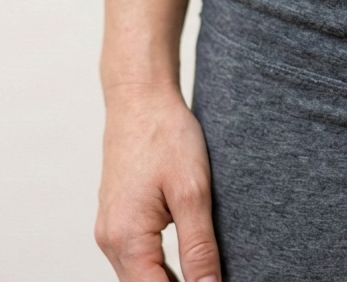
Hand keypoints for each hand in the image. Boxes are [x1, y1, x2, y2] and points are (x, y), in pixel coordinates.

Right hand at [95, 84, 220, 281]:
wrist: (141, 101)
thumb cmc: (165, 137)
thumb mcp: (193, 193)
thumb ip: (199, 247)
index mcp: (126, 238)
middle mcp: (110, 241)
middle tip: (217, 277)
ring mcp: (110, 230)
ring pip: (141, 275)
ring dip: (171, 280)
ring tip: (207, 273)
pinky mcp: (119, 219)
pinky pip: (138, 257)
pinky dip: (161, 265)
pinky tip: (189, 260)